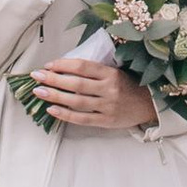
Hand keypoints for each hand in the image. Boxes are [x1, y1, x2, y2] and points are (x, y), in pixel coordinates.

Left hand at [30, 52, 158, 130]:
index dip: (63, 65)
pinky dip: (65, 115)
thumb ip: (94, 70)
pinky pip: (82, 118)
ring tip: (39, 92)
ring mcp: (108, 106)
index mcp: (111, 73)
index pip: (82, 66)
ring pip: (77, 102)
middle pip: (76, 84)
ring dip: (55, 96)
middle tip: (36, 77)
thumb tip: (64, 67)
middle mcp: (109, 89)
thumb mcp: (115, 71)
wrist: (150, 105)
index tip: (48, 65)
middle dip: (53, 79)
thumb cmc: (128, 85)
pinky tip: (52, 110)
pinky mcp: (106, 121)